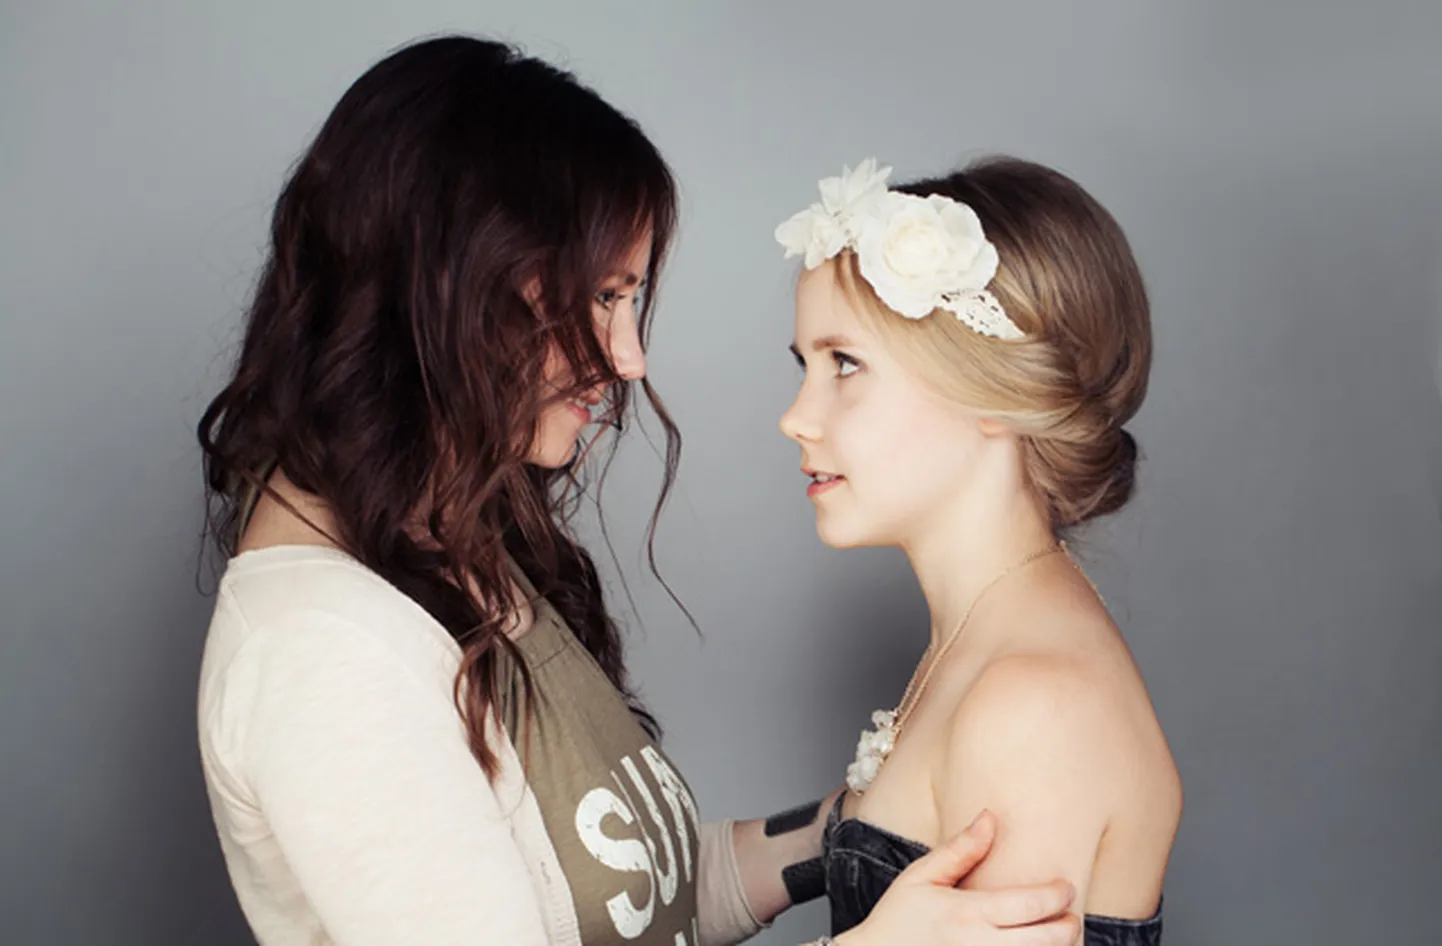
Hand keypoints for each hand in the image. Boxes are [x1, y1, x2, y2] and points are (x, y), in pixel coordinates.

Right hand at [836, 811, 1079, 945]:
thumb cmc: (897, 918)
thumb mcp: (920, 877)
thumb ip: (960, 849)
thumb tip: (990, 817)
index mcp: (968, 913)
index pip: (1032, 905)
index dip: (1058, 895)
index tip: (1066, 887)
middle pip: (1047, 940)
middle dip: (1069, 927)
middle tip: (1071, 916)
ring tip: (1056, 937)